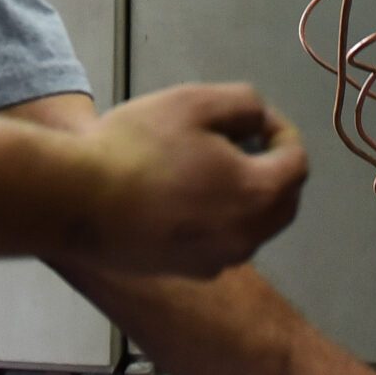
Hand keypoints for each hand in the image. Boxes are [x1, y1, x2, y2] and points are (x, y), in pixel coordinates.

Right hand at [69, 83, 309, 276]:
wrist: (78, 201)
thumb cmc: (139, 146)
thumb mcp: (197, 102)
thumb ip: (245, 105)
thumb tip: (260, 123)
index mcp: (258, 196)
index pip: (297, 162)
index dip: (282, 131)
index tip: (253, 119)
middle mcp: (247, 238)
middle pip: (283, 202)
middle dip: (272, 167)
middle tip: (240, 140)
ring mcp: (216, 262)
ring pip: (252, 226)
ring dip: (246, 194)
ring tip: (209, 164)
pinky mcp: (186, 273)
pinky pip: (221, 242)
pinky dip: (219, 218)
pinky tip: (182, 196)